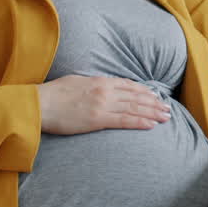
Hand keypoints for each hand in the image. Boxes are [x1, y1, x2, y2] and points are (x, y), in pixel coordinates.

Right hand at [36, 75, 170, 134]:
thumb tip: (102, 88)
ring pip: (134, 108)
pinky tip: (150, 125)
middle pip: (136, 97)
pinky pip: (124, 120)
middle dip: (154, 103)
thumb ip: (93, 85)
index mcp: (100, 81)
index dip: (145, 91)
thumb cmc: (53, 94)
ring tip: (164, 117)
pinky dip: (139, 122)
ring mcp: (103, 105)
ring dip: (152, 113)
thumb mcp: (77, 82)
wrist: (39, 104)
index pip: (129, 86)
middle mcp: (105, 91)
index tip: (155, 96)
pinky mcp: (98, 119)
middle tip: (167, 109)